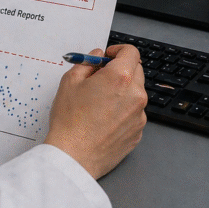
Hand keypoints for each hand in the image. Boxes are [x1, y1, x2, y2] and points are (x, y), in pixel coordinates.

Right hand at [44, 43, 146, 178]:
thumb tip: (97, 57)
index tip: (109, 56)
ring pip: (136, 93)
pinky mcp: (138, 132)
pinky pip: (135, 113)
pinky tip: (105, 120)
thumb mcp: (70, 82)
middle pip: (136, 71)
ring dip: (123, 91)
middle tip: (102, 78)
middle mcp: (136, 94)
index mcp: (120, 77)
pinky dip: (124, 111)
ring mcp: (140, 115)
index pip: (131, 52)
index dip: (119, 51)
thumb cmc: (69, 121)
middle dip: (121, 69)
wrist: (73, 157)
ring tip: (100, 103)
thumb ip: (87, 63)